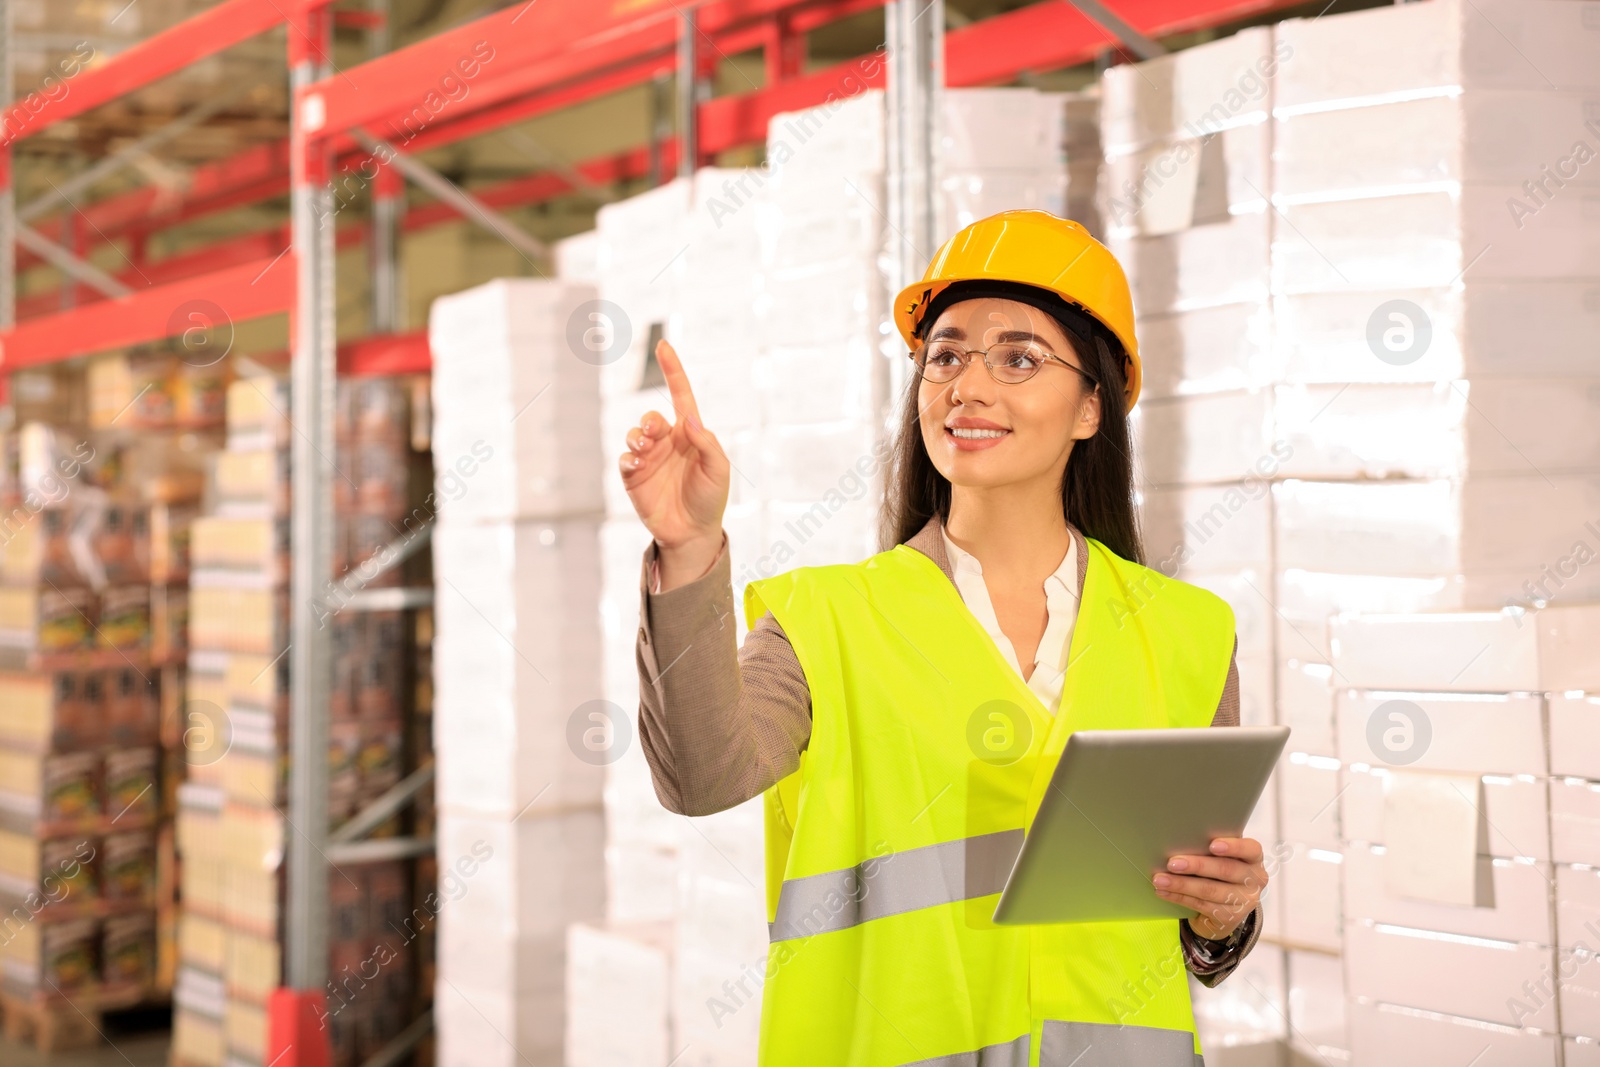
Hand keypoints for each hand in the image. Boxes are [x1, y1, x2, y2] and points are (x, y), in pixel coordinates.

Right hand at [620, 340, 729, 580]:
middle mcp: (667, 443)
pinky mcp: (634, 477)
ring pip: (634, 435)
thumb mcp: (719, 470)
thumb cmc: (710, 499)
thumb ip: (707, 443)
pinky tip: (636, 464)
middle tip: (655, 433)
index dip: (672, 371)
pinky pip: (625, 459)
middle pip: (651, 418)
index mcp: (690, 435)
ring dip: (637, 437)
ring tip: (645, 450)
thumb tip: (690, 419)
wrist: (693, 533)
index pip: (680, 396)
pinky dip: (628, 457)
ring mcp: (649, 459)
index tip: (663, 346)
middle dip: (650, 422)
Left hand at [1152, 836, 1265, 940]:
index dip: (1233, 847)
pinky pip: (1201, 905)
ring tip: (1159, 879)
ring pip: (1210, 890)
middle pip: (1225, 870)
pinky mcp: (1230, 917)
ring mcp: (1245, 901)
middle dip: (1196, 865)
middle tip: (1172, 863)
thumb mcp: (1221, 858)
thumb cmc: (1218, 872)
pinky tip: (1163, 892)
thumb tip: (1178, 839)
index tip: (1212, 845)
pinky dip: (1179, 897)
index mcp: (1254, 858)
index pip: (1251, 849)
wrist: (1225, 908)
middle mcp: (1255, 880)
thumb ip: (1210, 848)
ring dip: (1181, 884)